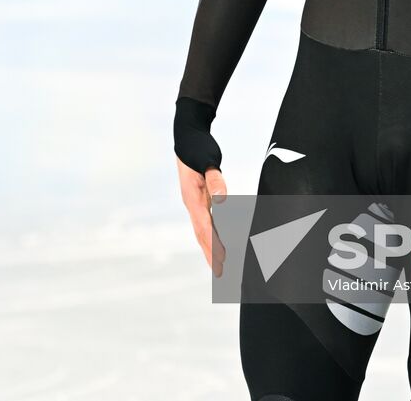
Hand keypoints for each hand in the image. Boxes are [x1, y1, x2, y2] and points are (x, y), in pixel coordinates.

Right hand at [177, 157, 226, 276]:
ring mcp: (193, 203)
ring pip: (202, 231)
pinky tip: (219, 242)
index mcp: (192, 198)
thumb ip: (214, 180)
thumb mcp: (207, 161)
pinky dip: (212, 235)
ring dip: (209, 249)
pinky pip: (206, 222)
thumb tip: (222, 198)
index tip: (223, 259)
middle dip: (210, 254)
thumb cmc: (197, 148)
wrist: (187, 137)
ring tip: (218, 266)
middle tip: (220, 274)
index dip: (214, 243)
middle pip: (201, 234)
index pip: (204, 226)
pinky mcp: (198, 199)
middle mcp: (191, 204)